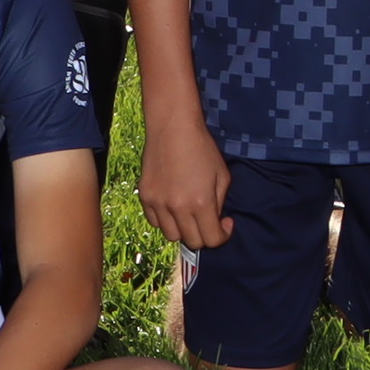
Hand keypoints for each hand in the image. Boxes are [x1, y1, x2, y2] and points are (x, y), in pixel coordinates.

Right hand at [137, 122, 232, 252]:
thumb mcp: (222, 176)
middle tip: (207, 220)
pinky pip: (155, 221)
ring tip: (188, 214)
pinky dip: (165, 220)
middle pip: (192, 242)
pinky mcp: (145, 196)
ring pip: (171, 235)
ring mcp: (158, 203)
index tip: (225, 222)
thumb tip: (214, 219)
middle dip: (204, 235)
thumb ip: (219, 203)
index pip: (212, 240)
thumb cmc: (202, 148)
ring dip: (183, 229)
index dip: (223, 236)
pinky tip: (172, 206)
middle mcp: (178, 207)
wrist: (172, 128)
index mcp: (201, 203)